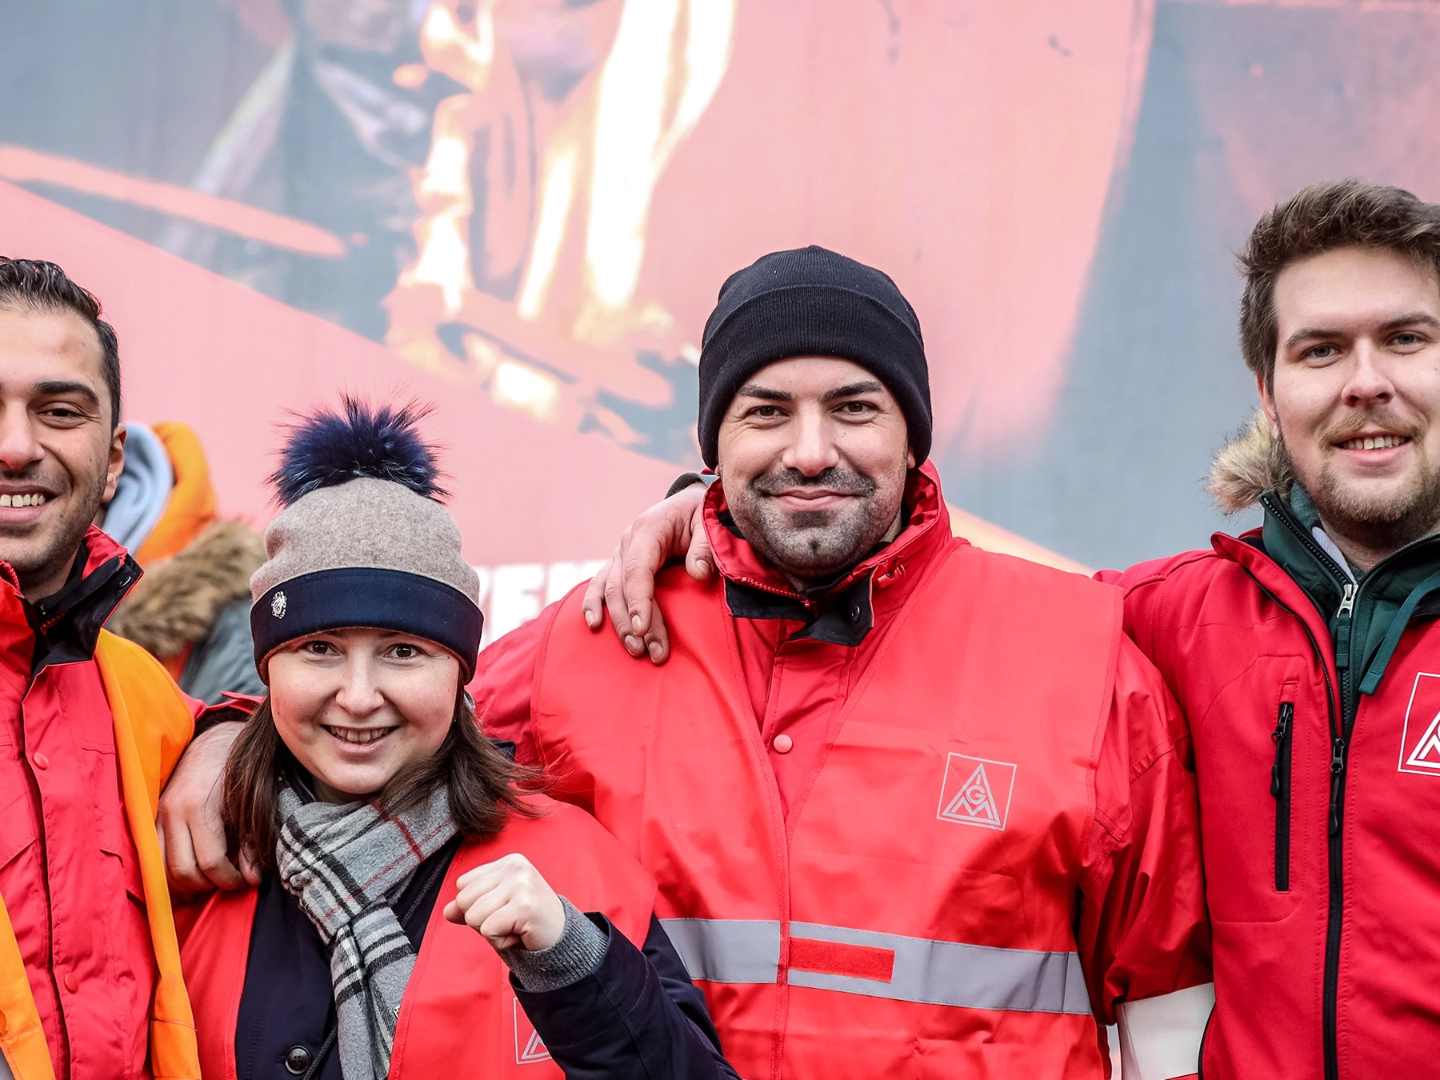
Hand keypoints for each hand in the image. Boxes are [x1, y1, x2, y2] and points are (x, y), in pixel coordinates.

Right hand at [157, 721, 257, 894]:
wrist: (213, 741)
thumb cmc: (238, 771)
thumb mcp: (251, 804)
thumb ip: (251, 843)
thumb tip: (252, 879)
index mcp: (200, 806)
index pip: (210, 862)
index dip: (229, 879)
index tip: (245, 881)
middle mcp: (173, 811)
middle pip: (182, 871)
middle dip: (207, 885)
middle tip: (227, 881)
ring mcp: (158, 814)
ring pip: (162, 868)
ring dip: (184, 883)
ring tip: (209, 880)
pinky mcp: (152, 816)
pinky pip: (154, 855)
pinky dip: (169, 871)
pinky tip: (190, 873)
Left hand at [443, 852, 565, 950]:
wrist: (559, 937)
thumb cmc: (525, 920)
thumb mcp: (495, 908)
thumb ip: (469, 906)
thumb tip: (447, 911)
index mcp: (507, 862)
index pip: (463, 884)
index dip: (475, 905)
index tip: (503, 909)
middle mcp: (515, 867)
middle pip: (464, 900)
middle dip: (480, 920)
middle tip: (507, 920)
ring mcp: (521, 884)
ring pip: (473, 916)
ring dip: (490, 932)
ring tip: (513, 927)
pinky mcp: (524, 906)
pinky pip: (488, 930)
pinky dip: (499, 941)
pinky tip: (518, 934)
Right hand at [580, 481, 710, 663]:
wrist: (690, 505)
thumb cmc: (702, 515)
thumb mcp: (710, 522)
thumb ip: (706, 546)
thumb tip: (698, 573)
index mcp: (649, 529)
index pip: (638, 569)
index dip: (639, 600)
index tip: (644, 629)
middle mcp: (628, 541)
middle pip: (623, 587)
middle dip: (634, 623)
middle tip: (653, 653)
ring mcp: (620, 553)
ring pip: (610, 590)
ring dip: (618, 623)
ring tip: (635, 650)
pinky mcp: (619, 564)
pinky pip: (601, 585)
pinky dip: (594, 604)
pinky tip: (594, 625)